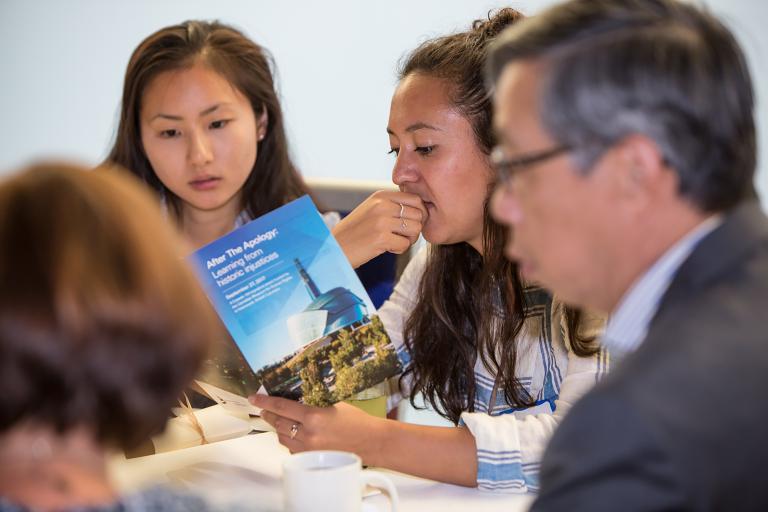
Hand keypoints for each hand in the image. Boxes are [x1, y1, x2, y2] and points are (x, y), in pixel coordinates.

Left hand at [250, 394, 386, 463]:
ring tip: (278, 419)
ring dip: (278, 427)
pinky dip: (289, 439)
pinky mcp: (311, 457)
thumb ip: (312, 404)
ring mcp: (308, 448)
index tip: (254, 398)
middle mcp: (308, 434)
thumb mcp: (333, 404)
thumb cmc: (357, 421)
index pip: (282, 407)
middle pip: (278, 423)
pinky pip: (292, 447)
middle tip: (264, 407)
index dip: (265, 402)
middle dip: (269, 414)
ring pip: (282, 437)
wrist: (370, 442)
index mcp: (314, 416)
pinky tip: (293, 432)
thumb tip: (294, 401)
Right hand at [332, 191, 426, 267]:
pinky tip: (386, 248)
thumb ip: (392, 205)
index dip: (419, 213)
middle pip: (419, 214)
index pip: (415, 199)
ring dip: (408, 239)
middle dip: (415, 228)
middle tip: (402, 236)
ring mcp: (382, 221)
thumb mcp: (371, 210)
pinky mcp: (381, 238)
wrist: (334, 248)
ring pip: (415, 229)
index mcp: (381, 196)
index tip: (410, 223)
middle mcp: (382, 205)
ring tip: (394, 242)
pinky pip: (405, 244)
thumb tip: (421, 208)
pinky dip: (399, 250)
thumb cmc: (355, 232)